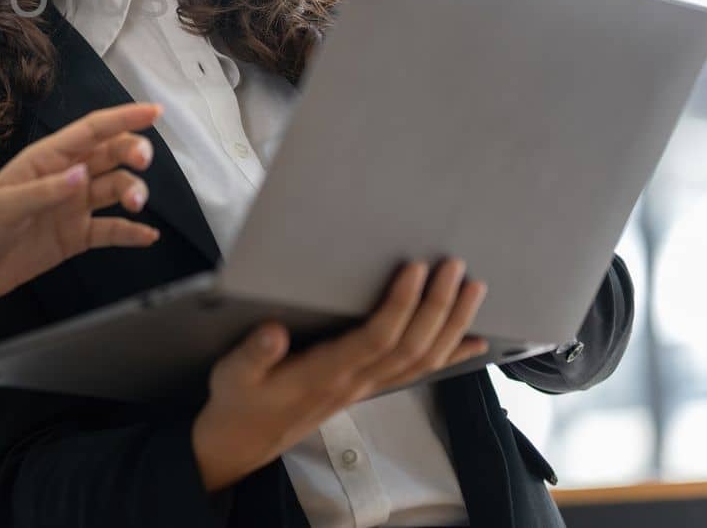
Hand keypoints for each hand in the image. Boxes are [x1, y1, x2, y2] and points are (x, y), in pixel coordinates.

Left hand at [0, 102, 162, 371]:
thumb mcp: (6, 206)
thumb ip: (46, 190)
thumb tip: (83, 174)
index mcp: (45, 159)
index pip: (91, 131)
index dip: (123, 118)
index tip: (155, 112)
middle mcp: (65, 178)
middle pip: (110, 155)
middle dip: (132, 152)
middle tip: (143, 162)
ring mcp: (73, 207)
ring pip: (115, 189)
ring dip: (133, 191)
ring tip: (137, 204)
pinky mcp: (76, 238)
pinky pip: (111, 230)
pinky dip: (132, 232)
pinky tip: (149, 237)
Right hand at [191, 259, 488, 491]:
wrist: (244, 440)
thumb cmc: (240, 400)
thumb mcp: (234, 374)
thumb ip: (255, 353)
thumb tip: (274, 332)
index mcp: (324, 374)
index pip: (376, 339)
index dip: (400, 305)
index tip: (414, 269)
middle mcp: (355, 382)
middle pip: (411, 346)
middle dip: (437, 306)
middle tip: (454, 267)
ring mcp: (366, 387)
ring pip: (423, 359)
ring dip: (451, 324)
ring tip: (472, 290)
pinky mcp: (368, 388)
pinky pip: (419, 373)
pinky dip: (450, 356)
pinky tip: (473, 342)